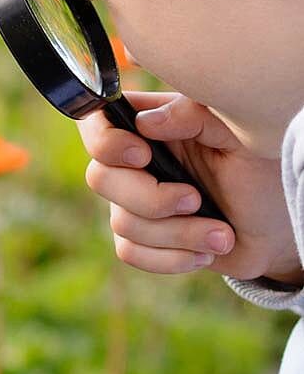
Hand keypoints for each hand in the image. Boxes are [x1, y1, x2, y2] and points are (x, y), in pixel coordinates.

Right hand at [78, 90, 299, 282]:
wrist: (279, 227)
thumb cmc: (259, 168)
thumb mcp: (237, 132)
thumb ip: (192, 116)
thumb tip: (144, 124)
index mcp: (148, 125)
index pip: (94, 122)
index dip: (104, 142)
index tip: (143, 156)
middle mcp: (133, 163)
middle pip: (100, 178)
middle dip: (150, 198)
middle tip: (195, 199)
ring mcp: (134, 201)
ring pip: (121, 222)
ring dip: (177, 234)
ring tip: (221, 234)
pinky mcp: (142, 238)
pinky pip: (131, 252)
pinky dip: (172, 258)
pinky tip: (205, 250)